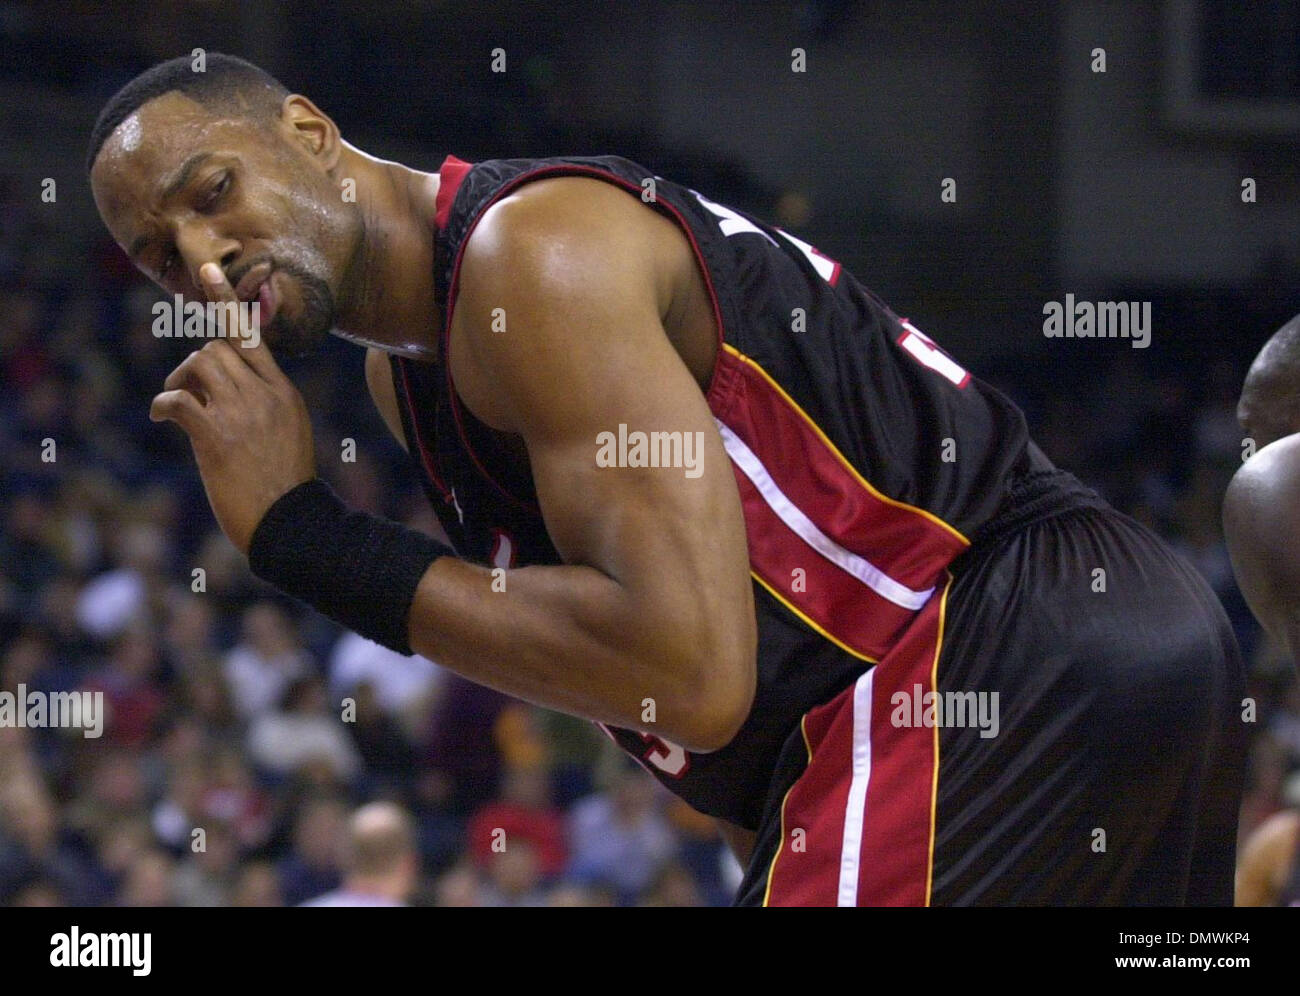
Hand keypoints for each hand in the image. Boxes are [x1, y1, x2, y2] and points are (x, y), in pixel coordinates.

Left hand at [150, 262, 316, 553]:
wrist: (290, 523)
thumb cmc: (285, 487)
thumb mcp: (288, 434)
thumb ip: (265, 405)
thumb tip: (226, 390)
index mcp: (284, 392)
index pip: (252, 336)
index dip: (226, 301)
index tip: (206, 271)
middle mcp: (266, 394)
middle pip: (220, 346)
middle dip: (195, 362)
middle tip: (187, 389)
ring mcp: (243, 413)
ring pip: (201, 363)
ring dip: (180, 380)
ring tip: (177, 408)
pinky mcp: (218, 435)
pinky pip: (179, 398)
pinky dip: (163, 402)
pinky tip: (161, 415)